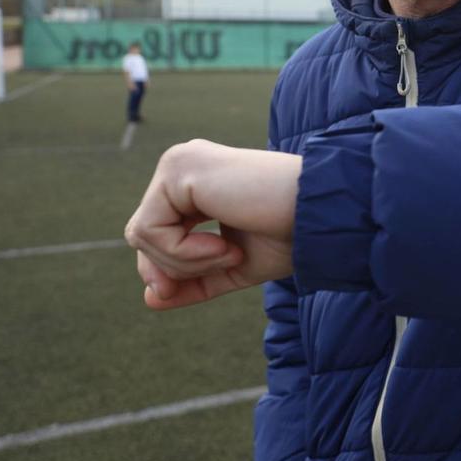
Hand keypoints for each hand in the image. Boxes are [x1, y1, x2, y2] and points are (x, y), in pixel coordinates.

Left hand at [124, 139, 300, 309]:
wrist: (319, 213)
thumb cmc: (287, 232)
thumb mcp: (231, 265)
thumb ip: (192, 279)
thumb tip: (150, 298)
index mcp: (195, 180)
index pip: (154, 230)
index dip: (169, 266)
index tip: (211, 275)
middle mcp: (183, 164)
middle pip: (142, 233)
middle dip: (173, 266)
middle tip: (227, 261)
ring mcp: (179, 162)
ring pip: (141, 234)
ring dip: (184, 261)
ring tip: (230, 253)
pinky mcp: (179, 170)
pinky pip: (151, 230)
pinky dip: (184, 252)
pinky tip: (225, 245)